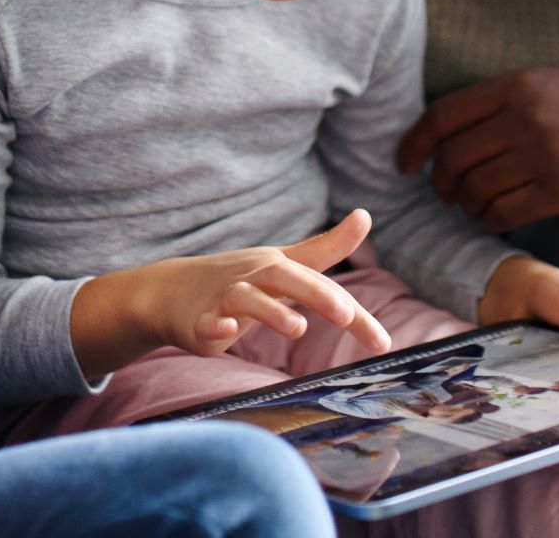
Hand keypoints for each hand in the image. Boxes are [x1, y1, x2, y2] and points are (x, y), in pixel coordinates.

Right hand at [69, 209, 392, 376]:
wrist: (173, 290)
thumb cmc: (241, 278)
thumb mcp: (286, 262)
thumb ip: (327, 246)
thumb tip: (365, 215)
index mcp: (281, 267)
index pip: (325, 288)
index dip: (357, 316)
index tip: (384, 343)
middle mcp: (256, 277)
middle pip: (287, 279)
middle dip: (316, 294)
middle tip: (344, 314)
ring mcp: (225, 298)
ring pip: (248, 300)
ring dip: (271, 312)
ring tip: (296, 327)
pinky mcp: (199, 320)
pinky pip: (207, 323)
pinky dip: (215, 326)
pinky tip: (224, 332)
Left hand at [396, 63, 558, 229]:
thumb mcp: (547, 83)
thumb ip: (501, 102)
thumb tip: (447, 132)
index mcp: (516, 85)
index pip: (442, 116)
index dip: (415, 144)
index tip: (404, 163)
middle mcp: (525, 116)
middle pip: (453, 157)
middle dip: (441, 182)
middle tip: (446, 193)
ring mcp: (545, 154)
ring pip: (475, 189)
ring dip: (468, 204)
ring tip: (478, 205)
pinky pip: (504, 213)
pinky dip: (493, 220)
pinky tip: (500, 217)